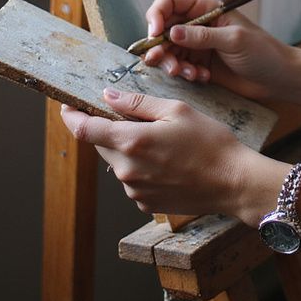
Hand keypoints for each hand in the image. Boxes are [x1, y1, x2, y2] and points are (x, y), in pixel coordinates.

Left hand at [59, 88, 282, 218]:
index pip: (85, 130)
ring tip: (163, 141)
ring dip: (128, 148)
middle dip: (108, 129)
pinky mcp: (145, 203)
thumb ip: (138, 105)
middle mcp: (127, 170)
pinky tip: (168, 160)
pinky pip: (133, 179)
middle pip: (101, 145)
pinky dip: (141, 166)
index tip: (68, 105)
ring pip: (118, 162)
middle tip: (133, 117)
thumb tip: (107, 96)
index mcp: (132, 143)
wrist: (232, 181)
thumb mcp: (177, 111)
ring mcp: (134, 191)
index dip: (72, 116)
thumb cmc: (210, 142)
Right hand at [142, 0, 294, 100]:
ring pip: (167, 50)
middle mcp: (197, 23)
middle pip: (162, 28)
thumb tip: (170, 32)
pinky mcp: (198, 64)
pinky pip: (178, 67)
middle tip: (166, 64)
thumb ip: (202, 36)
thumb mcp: (233, 40)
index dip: (156, 15)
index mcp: (206, 7)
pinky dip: (184, 74)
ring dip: (172, 64)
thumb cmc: (262, 52)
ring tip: (189, 74)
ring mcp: (197, 44)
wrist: (278, 78)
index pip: (169, 1)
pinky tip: (202, 78)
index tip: (155, 34)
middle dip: (160, 47)